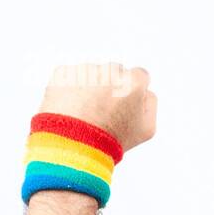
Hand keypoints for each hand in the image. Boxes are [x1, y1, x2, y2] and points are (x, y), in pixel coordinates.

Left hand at [38, 63, 156, 152]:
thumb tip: (144, 91)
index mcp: (134, 81)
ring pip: (91, 74)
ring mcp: (85, 70)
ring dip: (89, 87)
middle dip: (111, 86)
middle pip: (114, 73)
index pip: (139, 76)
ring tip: (84, 113)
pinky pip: (69, 77)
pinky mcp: (62, 73)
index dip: (132, 92)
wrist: (73, 144)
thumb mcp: (146, 129)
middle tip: (103, 110)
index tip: (124, 105)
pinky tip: (70, 108)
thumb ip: (150, 103)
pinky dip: (69, 89)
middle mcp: (110, 70)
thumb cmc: (111, 140)